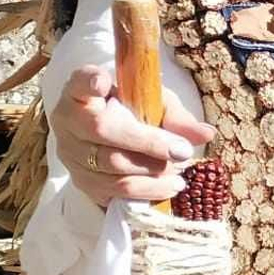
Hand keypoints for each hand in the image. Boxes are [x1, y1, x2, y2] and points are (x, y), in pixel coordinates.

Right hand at [50, 65, 212, 209]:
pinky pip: (112, 193)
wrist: (110, 135)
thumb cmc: (133, 112)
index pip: (80, 81)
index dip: (90, 82)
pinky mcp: (80, 182)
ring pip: (110, 167)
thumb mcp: (154, 103)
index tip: (103, 82)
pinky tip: (166, 188)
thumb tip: (205, 135)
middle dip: (149, 145)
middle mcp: (68, 121)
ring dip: (151, 174)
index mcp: (81, 91)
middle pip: (103, 131)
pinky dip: (144, 193)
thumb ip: (176, 116)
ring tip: (179, 176)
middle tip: (183, 153)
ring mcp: (70, 154)